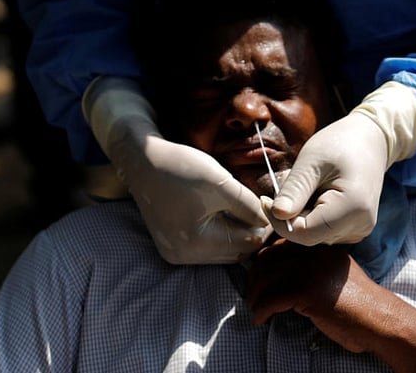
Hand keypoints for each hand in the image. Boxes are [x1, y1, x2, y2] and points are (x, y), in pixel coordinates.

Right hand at [85, 77, 271, 263]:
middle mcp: (183, 256)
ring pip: (222, 250)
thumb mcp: (221, 183)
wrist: (142, 160)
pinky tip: (224, 213)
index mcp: (196, 243)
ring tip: (244, 208)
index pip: (246, 243)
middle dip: (251, 230)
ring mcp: (175, 253)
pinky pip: (206, 246)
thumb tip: (270, 220)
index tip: (272, 207)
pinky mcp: (172, 245)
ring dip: (236, 232)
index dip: (264, 225)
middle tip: (261, 207)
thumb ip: (248, 205)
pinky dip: (220, 232)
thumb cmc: (180, 167)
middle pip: (235, 251)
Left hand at [245, 239, 415, 372]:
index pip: (279, 246)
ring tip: (255, 310)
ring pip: (264, 278)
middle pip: (267, 259)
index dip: (263, 262)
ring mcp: (309, 269)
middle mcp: (313, 253)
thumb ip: (314, 269)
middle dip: (254, 279)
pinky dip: (260, 311)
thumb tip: (283, 274)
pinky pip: (269, 299)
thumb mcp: (336, 276)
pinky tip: (261, 320)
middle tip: (252, 296)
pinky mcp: (305, 290)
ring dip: (254, 297)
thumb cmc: (361, 306)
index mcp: (320, 248)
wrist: (381, 320)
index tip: (258, 278)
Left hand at [269, 81, 415, 244]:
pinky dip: (312, 215)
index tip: (266, 199)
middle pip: (310, 235)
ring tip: (307, 184)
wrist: (371, 140)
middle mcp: (360, 226)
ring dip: (301, 214)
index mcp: (353, 208)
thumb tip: (276, 215)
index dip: (280, 221)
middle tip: (287, 184)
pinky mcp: (355, 229)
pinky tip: (316, 193)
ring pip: (315, 234)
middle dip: (291, 215)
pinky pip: (324, 230)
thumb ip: (294, 190)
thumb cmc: (340, 144)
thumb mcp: (311, 161)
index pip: (305, 233)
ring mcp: (359, 230)